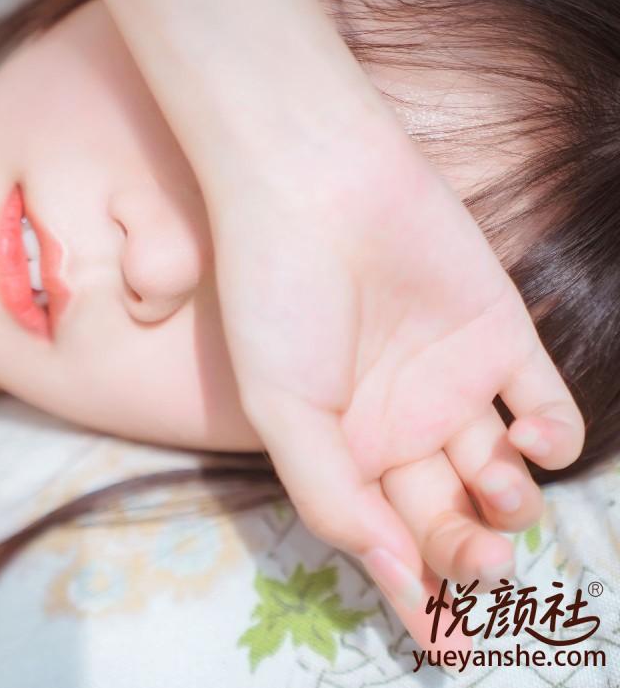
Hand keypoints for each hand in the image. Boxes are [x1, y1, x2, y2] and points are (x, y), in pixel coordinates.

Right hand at [209, 128, 583, 650]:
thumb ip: (333, 497)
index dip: (416, 601)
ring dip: (510, 502)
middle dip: (469, 555)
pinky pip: (546, 408)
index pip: (385, 540)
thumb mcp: (282, 409)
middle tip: (481, 564)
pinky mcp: (501, 337)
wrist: (314, 186)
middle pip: (449, 518)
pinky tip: (530, 438)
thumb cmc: (275, 296)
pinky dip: (552, 439)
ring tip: (494, 485)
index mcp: (341, 449)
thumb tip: (394, 578)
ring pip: (502, 477)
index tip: (449, 653)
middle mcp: (400, 424)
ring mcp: (452, 382)